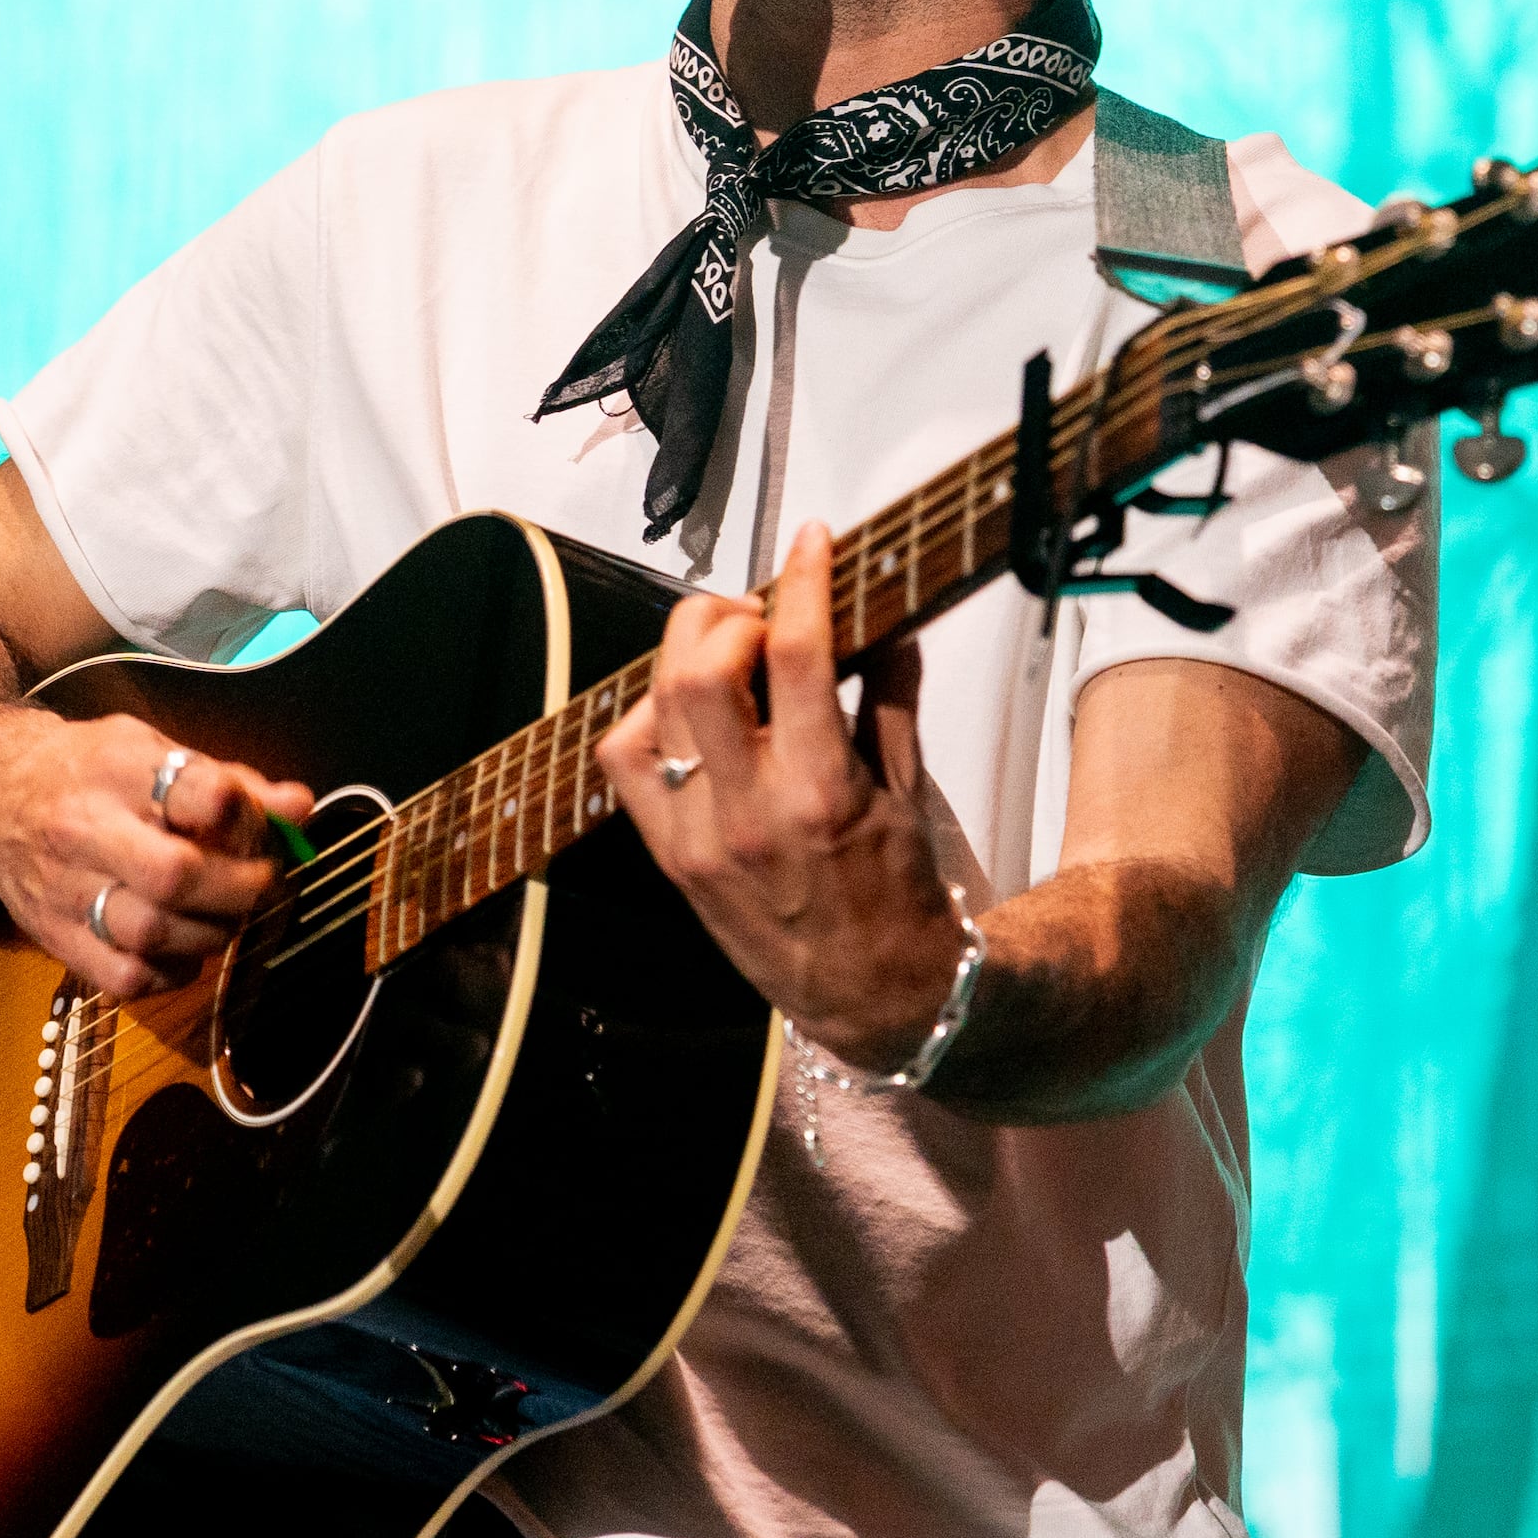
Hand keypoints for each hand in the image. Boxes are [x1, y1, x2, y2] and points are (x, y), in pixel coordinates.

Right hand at [0, 708, 316, 1003]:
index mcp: (116, 768)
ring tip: (226, 915)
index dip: (250, 817)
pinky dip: (171, 973)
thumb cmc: (86, 770)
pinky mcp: (53, 936)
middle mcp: (83, 828)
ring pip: (152, 933)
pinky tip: (183, 948)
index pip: (200, 793)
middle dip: (240, 888)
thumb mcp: (152, 752)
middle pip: (175, 875)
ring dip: (212, 933)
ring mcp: (63, 889)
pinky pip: (125, 977)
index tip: (264, 826)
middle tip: (262, 883)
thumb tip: (300, 809)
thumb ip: (229, 782)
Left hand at [596, 525, 969, 1067]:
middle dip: (728, 612)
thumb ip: (892, 694)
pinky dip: (648, 715)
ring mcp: (699, 838)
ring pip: (653, 706)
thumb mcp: (912, 789)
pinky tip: (688, 711)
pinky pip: (625, 762)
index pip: (796, 653)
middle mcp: (749, 813)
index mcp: (822, 792)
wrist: (871, 994)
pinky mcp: (670, 857)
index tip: (813, 543)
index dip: (803, 579)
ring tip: (726, 652)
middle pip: (701, 667)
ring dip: (686, 654)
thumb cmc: (898, 894)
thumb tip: (883, 616)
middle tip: (761, 611)